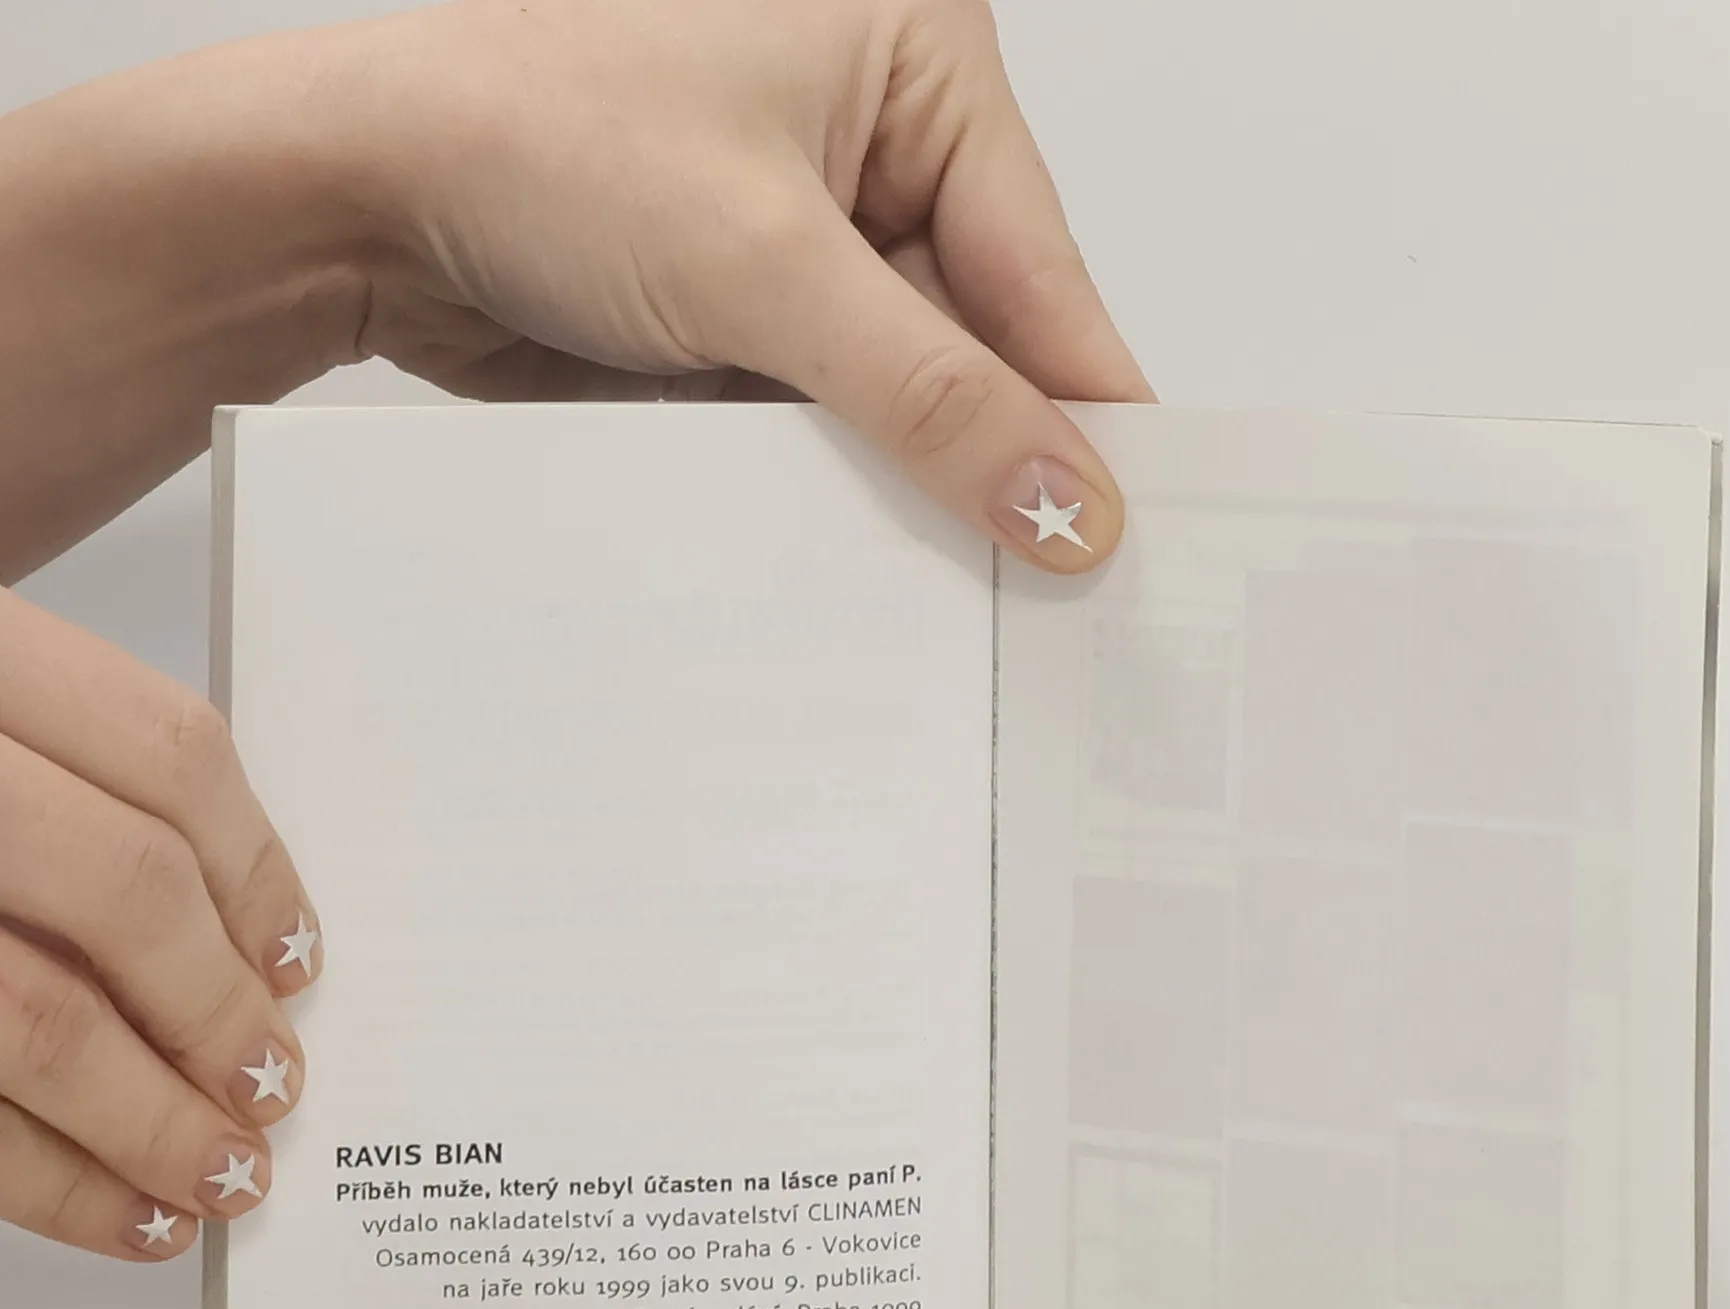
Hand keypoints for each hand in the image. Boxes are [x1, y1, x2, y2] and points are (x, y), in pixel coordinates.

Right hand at [0, 589, 320, 1260]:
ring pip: (33, 1019)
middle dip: (214, 1010)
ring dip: (150, 1121)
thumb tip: (243, 945)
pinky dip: (47, 1180)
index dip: (257, 871)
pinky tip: (119, 1211)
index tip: (297, 963)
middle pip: (120, 888)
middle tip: (269, 1089)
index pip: (164, 751)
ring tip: (221, 1178)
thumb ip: (64, 786)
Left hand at [339, 0, 1153, 568]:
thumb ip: (931, 392)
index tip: (1138, 522)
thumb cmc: (533, 140)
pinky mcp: (755, 321)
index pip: (1043, 263)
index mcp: (915, 64)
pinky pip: (837, 425)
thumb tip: (1068, 496)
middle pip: (985, 336)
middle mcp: (875, 146)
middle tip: (1053, 589)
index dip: (1087, 403)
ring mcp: (811, 242)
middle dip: (998, 457)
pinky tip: (867, 562)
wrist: (359, 203)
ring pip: (912, 393)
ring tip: (963, 591)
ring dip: (917, 483)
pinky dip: (844, 491)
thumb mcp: (764, 265)